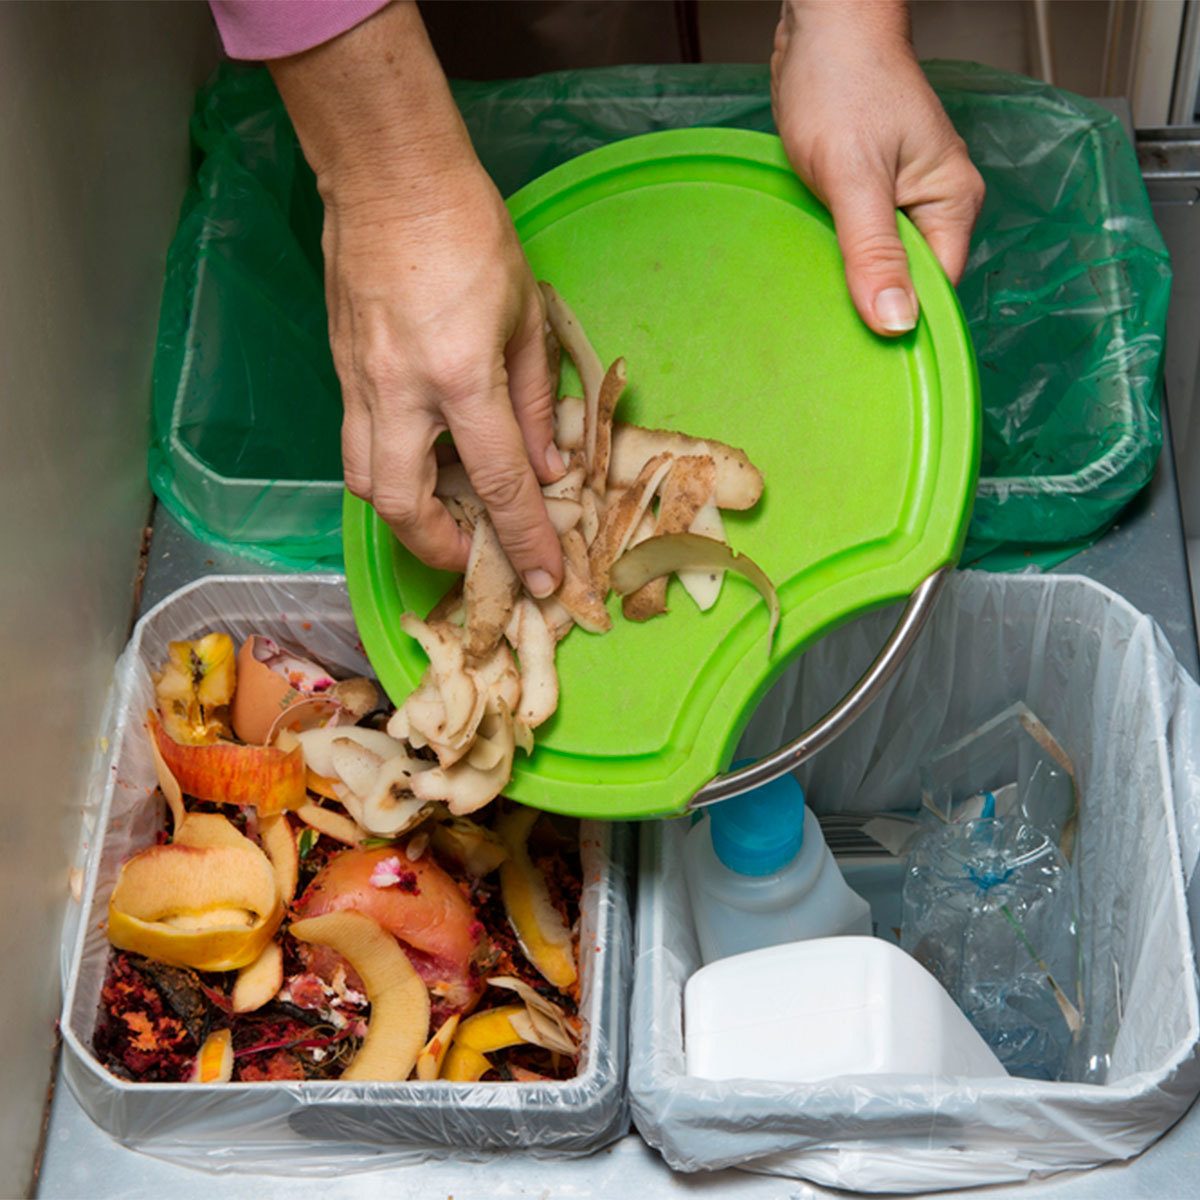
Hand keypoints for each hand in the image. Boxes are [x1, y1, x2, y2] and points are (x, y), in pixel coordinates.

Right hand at [270, 2, 562, 591]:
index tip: (544, 575)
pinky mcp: (340, 369)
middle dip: (436, 546)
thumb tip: (548, 465)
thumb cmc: (470, 232)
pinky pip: (357, 441)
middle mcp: (399, 391)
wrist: (389, 176)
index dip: (525, 537)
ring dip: (403, 513)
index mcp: (460, 376)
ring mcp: (358, 382)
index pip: (498, 480)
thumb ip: (535, 401)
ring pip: (363, 480)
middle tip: (472, 551)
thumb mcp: (526, 317)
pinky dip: (390, 467)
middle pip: (400, 505)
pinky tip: (423, 455)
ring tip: (445, 510)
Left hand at [771, 0, 984, 334]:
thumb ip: (874, 251)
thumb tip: (897, 321)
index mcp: (951, 204)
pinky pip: (861, 247)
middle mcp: (935, 207)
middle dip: (875, 309)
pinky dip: (840, 262)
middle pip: (911, 285)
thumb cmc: (842, 84)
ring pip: (883, 268)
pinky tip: (816, 274)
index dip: (904, 325)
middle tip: (834, 342)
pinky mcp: (871, 197)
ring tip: (822, 311)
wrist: (820, 30)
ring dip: (853, 287)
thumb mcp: (855, 178)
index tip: (868, 359)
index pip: (938, 292)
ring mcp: (902, 202)